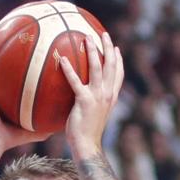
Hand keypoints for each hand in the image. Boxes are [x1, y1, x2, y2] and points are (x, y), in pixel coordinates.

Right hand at [0, 57, 49, 153]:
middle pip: (2, 76)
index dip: (20, 76)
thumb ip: (44, 128)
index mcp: (6, 104)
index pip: (14, 87)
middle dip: (7, 62)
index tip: (30, 64)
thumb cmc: (10, 139)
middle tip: (15, 48)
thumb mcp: (31, 132)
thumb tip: (60, 127)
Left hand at [57, 32, 122, 159]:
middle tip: (103, 34)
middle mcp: (107, 94)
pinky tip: (61, 59)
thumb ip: (93, 102)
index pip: (119, 74)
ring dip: (92, 51)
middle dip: (108, 48)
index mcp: (111, 97)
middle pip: (111, 65)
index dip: (119, 60)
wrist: (87, 146)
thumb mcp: (95, 114)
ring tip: (86, 38)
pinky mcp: (84, 101)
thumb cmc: (87, 133)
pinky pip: (75, 81)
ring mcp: (97, 97)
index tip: (116, 48)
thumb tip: (82, 95)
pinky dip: (68, 69)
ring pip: (97, 68)